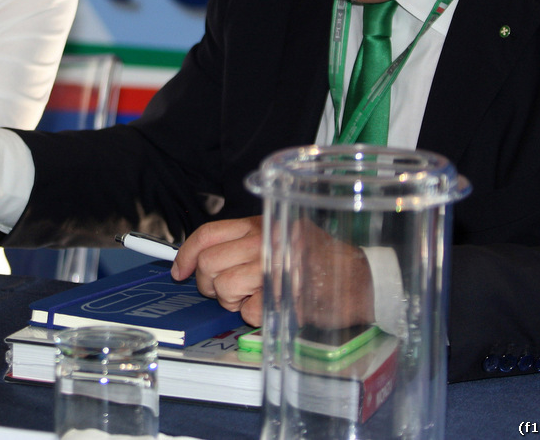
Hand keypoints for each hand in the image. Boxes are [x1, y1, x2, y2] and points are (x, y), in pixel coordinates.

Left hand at [172, 216, 375, 329]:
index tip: (181, 271)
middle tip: (228, 291)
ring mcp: (273, 266)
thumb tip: (202, 260)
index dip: (187, 255)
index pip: (208, 234)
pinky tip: (272, 305)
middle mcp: (264, 241)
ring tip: (253, 297)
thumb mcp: (278, 236)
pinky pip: (247, 311)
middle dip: (211, 285)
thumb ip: (243, 243)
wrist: (358, 279)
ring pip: (224, 288)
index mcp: (259, 224)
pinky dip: (255, 315)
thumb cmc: (318, 259)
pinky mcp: (283, 294)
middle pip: (210, 265)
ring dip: (233, 301)